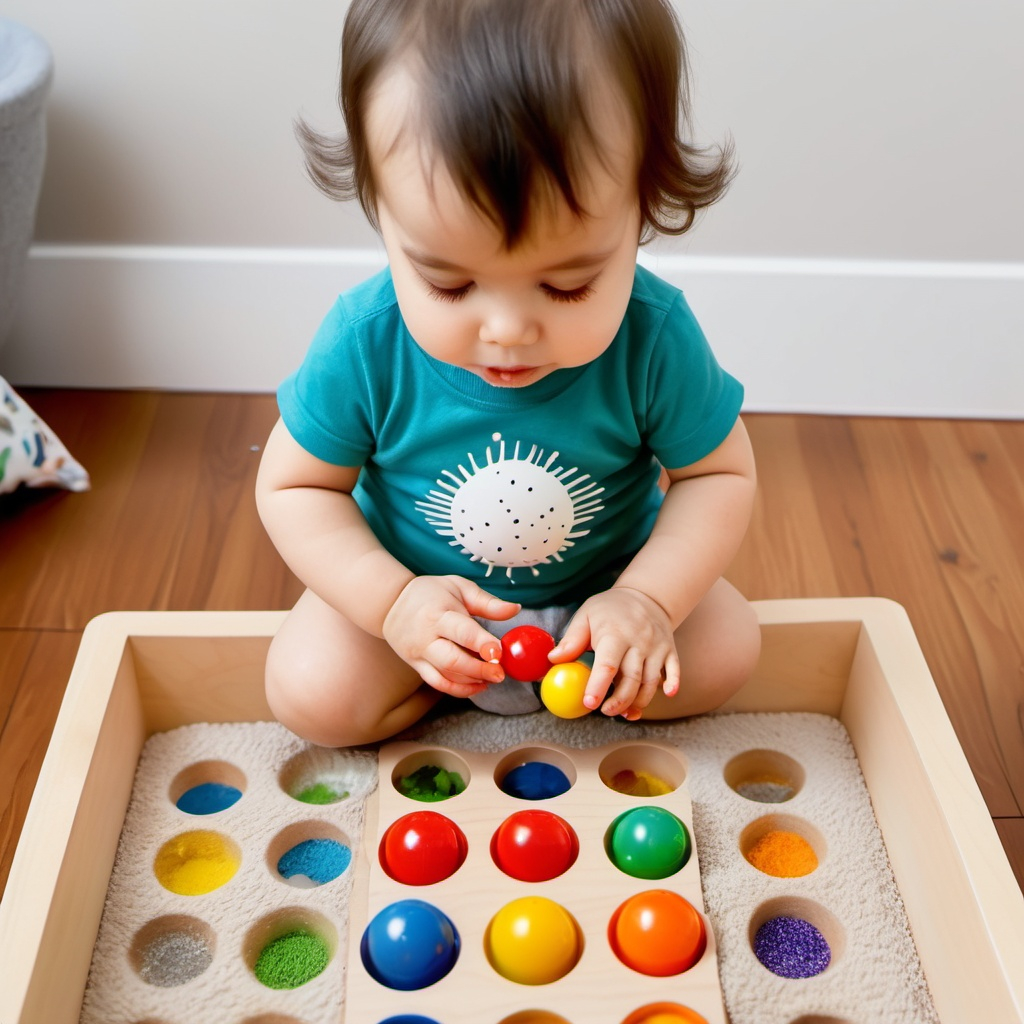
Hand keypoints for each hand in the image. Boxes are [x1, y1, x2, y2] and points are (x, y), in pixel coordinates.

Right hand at [382, 575, 519, 697]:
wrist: (390, 603)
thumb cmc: (430, 592)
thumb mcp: (458, 587)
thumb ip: (487, 602)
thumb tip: (515, 609)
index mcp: (437, 613)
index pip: (462, 631)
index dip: (482, 644)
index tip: (499, 652)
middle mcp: (425, 636)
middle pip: (453, 660)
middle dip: (479, 670)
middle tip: (500, 673)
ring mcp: (419, 654)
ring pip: (446, 675)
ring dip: (472, 681)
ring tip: (493, 677)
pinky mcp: (417, 665)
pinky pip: (438, 683)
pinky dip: (459, 689)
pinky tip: (478, 685)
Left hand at [550, 587, 680, 719]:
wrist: (646, 595)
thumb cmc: (609, 609)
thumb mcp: (586, 614)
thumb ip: (571, 639)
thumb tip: (553, 660)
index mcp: (615, 634)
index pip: (607, 664)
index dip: (598, 686)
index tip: (589, 704)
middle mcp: (639, 641)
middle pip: (632, 678)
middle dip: (620, 700)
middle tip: (606, 712)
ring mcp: (657, 647)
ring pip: (651, 681)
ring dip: (640, 701)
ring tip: (625, 713)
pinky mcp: (670, 651)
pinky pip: (675, 670)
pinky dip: (672, 683)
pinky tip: (667, 694)